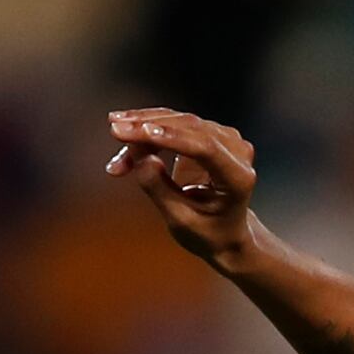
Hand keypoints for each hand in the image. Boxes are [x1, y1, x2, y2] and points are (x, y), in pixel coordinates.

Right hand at [105, 109, 258, 264]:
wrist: (226, 232)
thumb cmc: (208, 232)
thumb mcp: (181, 221)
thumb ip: (161, 190)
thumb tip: (142, 158)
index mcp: (239, 178)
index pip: (205, 147)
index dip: (170, 137)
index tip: (138, 131)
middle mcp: (238, 152)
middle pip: (189, 128)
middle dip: (148, 127)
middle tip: (114, 130)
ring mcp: (226, 139)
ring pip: (178, 121)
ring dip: (144, 127)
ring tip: (115, 133)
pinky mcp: (210, 133)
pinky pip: (175, 124)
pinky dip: (149, 131)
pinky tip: (125, 140)